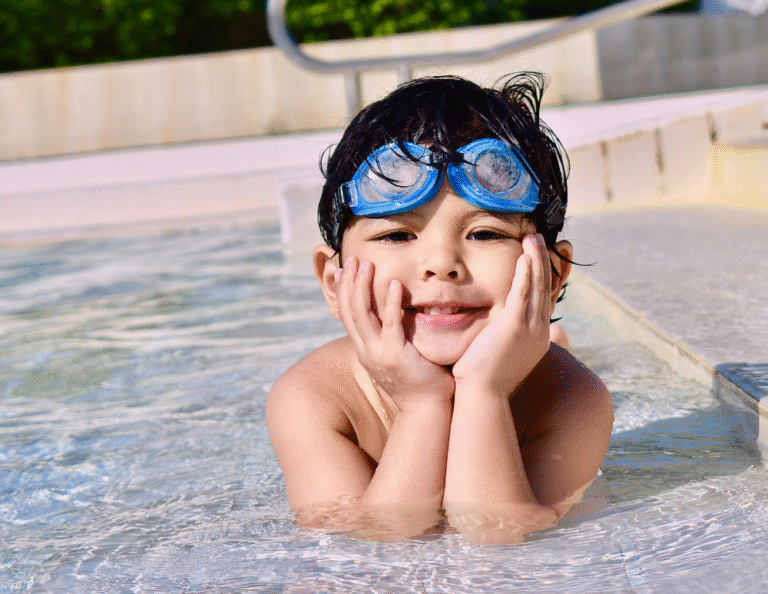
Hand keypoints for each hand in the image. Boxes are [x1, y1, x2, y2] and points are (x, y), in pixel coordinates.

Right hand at [335, 257, 454, 406]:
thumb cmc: (418, 382)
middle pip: (349, 311)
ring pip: (362, 314)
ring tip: (366, 265)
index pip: (347, 315)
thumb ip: (391, 337)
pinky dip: (390, 303)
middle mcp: (366, 351)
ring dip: (363, 287)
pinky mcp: (396, 356)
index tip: (346, 269)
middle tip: (351, 259)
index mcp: (365, 350)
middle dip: (349, 283)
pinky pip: (390, 324)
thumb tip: (394, 316)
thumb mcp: (396, 356)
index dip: (344, 290)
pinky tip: (394, 285)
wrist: (426, 409)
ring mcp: (378, 354)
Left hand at [452, 234, 551, 396]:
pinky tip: (524, 257)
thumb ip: (504, 337)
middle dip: (543, 261)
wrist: (482, 395)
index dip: (544, 275)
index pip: (543, 298)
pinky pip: (522, 294)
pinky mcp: (514, 327)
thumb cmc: (485, 379)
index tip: (541, 256)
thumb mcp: (501, 354)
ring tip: (533, 238)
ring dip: (535, 260)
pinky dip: (525, 274)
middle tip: (539, 239)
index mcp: (537, 337)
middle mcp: (539, 331)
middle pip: (544, 287)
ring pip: (536, 286)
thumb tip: (498, 330)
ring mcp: (530, 329)